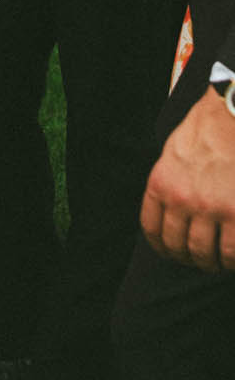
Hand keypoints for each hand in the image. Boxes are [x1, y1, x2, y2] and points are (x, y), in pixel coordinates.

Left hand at [140, 86, 234, 270]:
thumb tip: (170, 218)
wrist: (230, 117)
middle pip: (178, 247)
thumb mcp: (171, 156)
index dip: (162, 248)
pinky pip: (231, 251)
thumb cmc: (203, 133)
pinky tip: (233, 257)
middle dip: (189, 258)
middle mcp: (181, 199)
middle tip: (199, 260)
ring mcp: (209, 207)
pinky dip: (231, 260)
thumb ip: (168, 186)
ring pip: (204, 253)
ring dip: (211, 263)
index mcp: (161, 184)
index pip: (152, 230)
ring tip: (217, 261)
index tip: (172, 253)